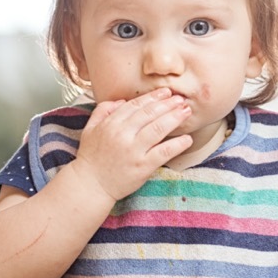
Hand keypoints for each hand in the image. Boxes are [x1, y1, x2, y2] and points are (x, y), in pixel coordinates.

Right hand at [68, 88, 192, 201]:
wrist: (90, 185)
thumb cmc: (91, 158)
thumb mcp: (90, 129)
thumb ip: (102, 111)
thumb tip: (121, 101)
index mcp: (111, 124)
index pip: (135, 105)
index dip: (152, 97)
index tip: (165, 92)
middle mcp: (123, 134)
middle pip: (149, 114)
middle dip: (167, 104)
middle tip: (181, 99)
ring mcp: (133, 150)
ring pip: (158, 128)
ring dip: (175, 118)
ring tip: (186, 112)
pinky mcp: (142, 166)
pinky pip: (163, 152)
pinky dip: (177, 144)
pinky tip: (187, 139)